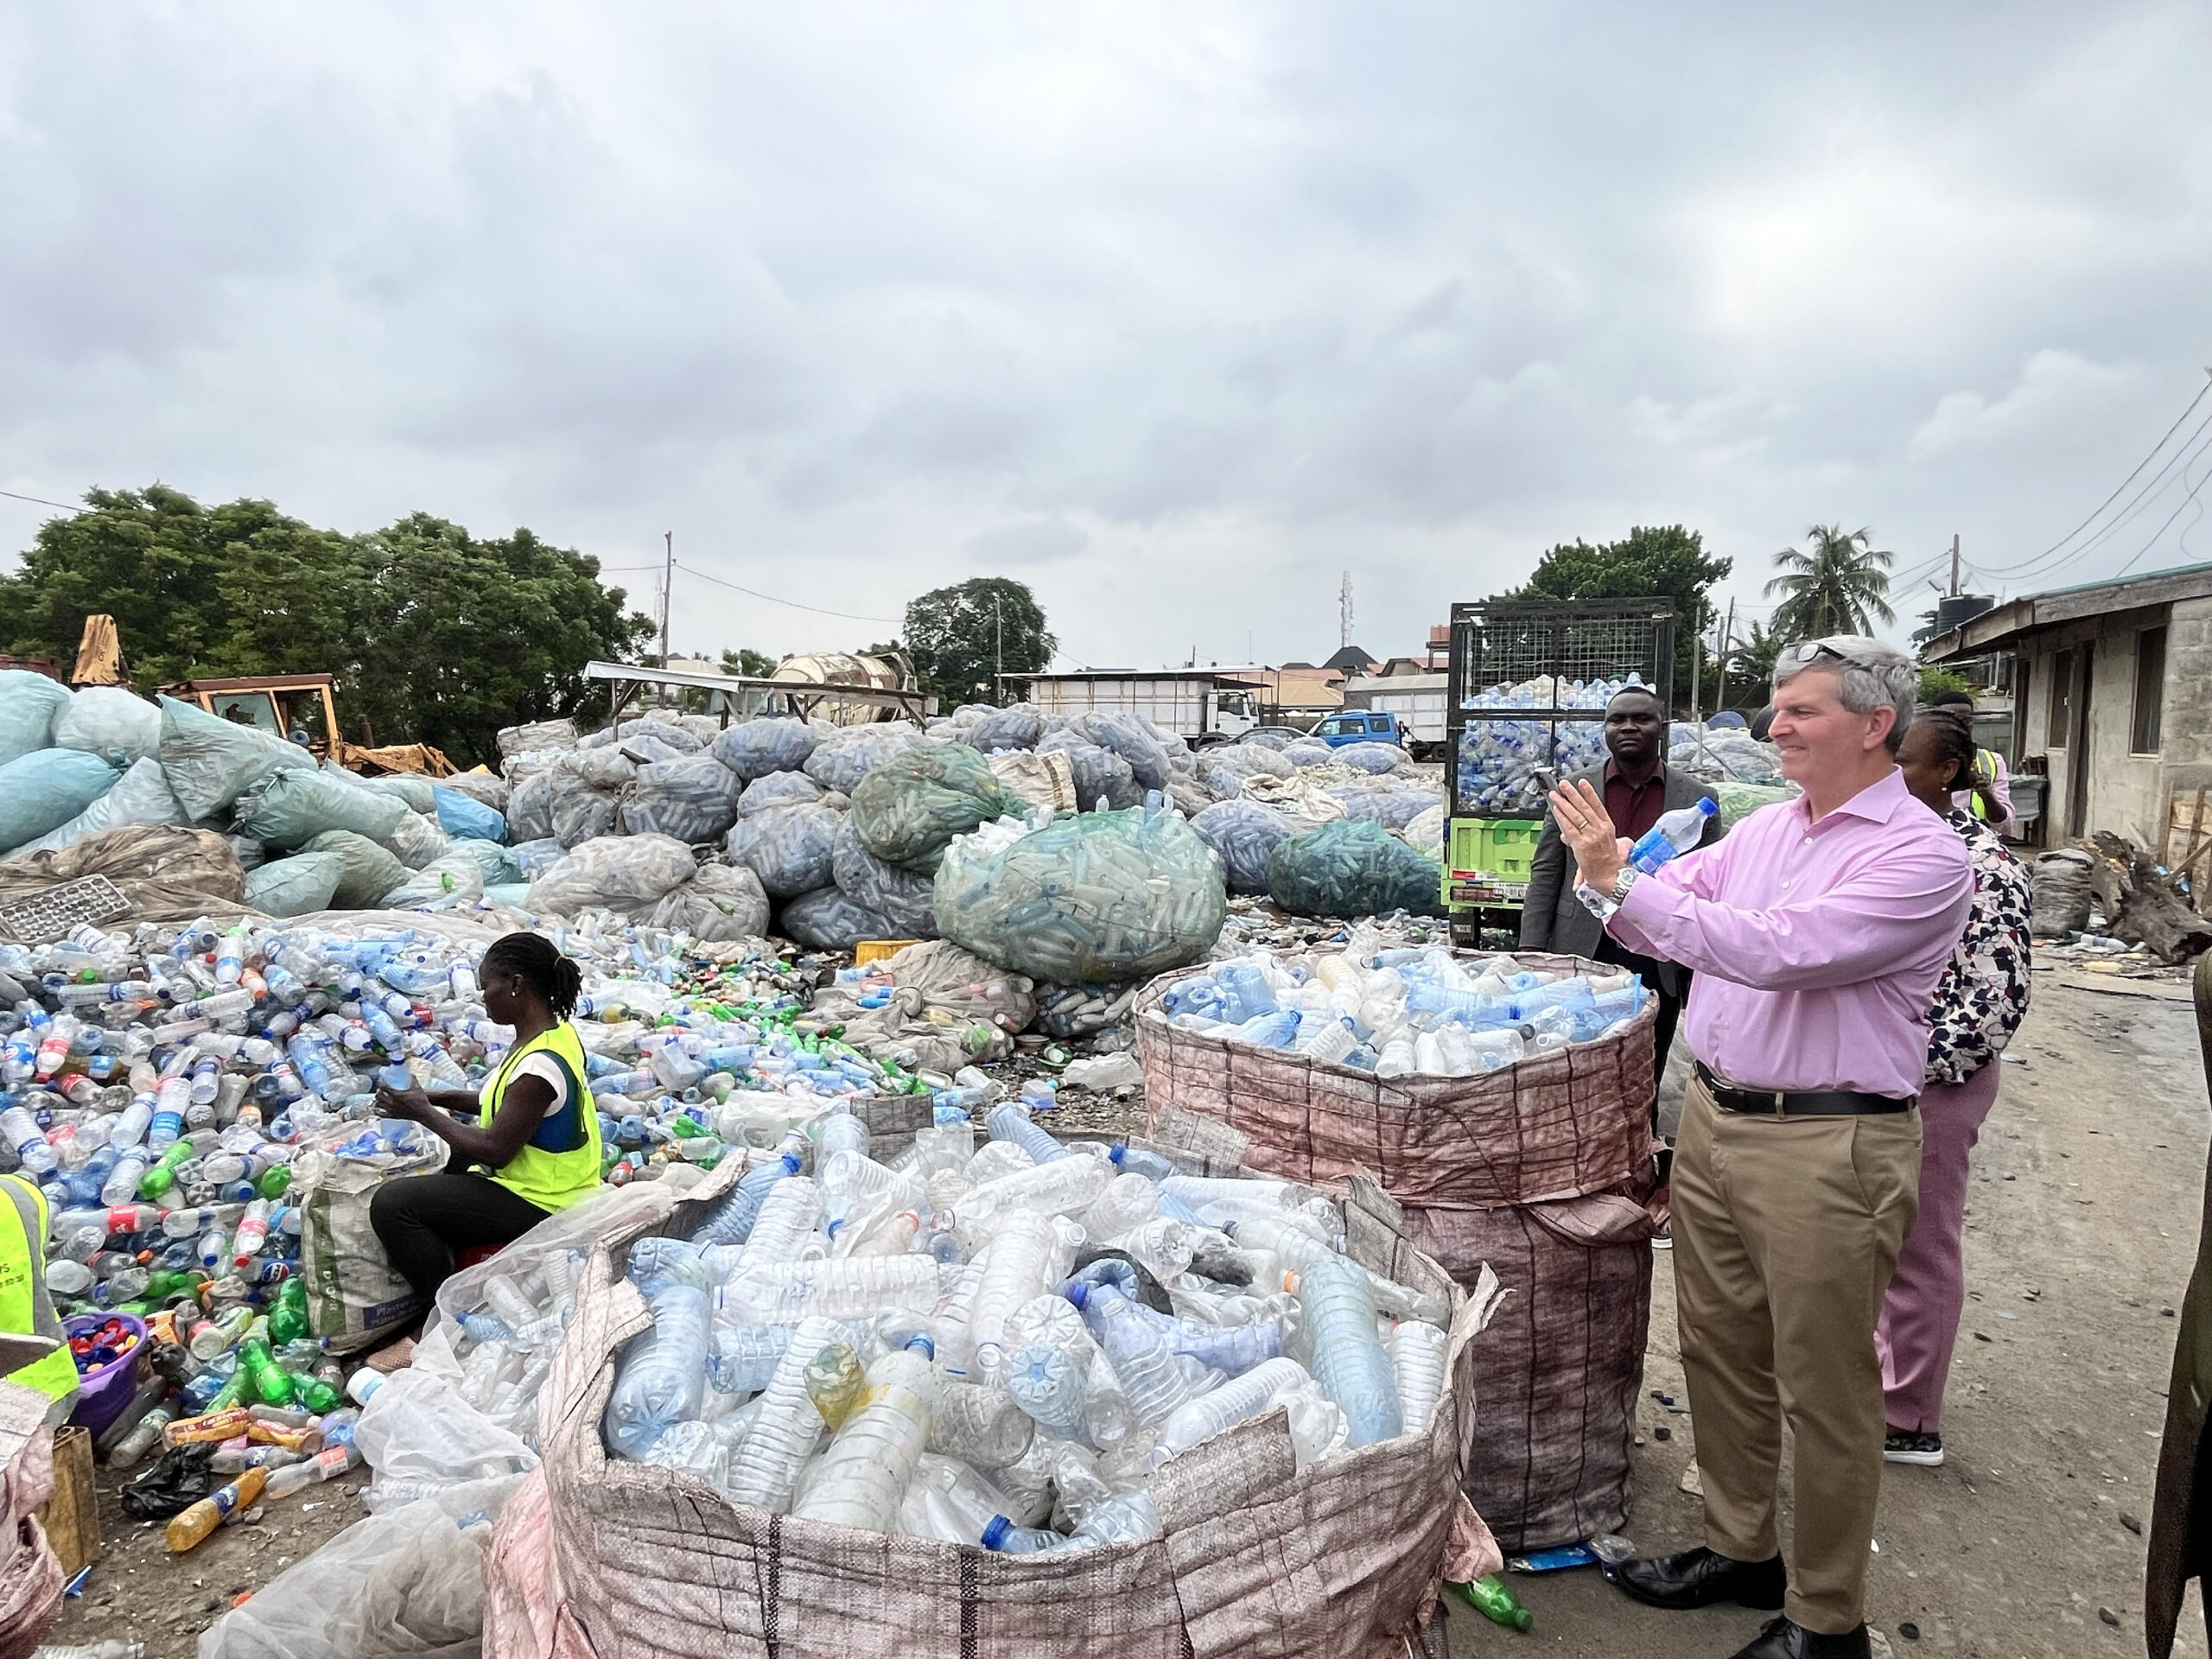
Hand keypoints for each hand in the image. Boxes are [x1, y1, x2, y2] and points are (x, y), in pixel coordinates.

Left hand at [374, 1081, 431, 1122]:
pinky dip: (376, 1111)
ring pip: (378, 1104)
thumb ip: (413, 1079)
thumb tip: (410, 1074)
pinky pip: (380, 1114)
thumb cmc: (421, 1101)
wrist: (423, 1113)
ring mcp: (391, 1110)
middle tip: (381, 1090)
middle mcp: (392, 1102)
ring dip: (377, 1100)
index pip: (383, 1087)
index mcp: (396, 1094)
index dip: (381, 1084)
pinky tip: (376, 1108)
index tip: (382, 1082)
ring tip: (380, 1098)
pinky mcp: (392, 1116)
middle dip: (379, 1092)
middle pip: (379, 1095)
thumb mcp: (417, 1087)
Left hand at [1547, 778, 1629, 894]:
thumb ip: (1588, 835)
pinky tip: (1556, 810)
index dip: (1589, 792)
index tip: (1582, 782)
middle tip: (1563, 784)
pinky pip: (1569, 828)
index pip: (1597, 805)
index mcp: (1608, 826)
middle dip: (1573, 794)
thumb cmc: (1608, 861)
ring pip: (1575, 815)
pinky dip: (1561, 817)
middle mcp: (1599, 829)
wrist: (1609, 875)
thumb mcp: (1605, 842)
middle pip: (1584, 807)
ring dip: (1563, 803)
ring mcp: (1590, 836)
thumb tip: (1567, 835)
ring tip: (1555, 794)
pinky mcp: (1581, 844)